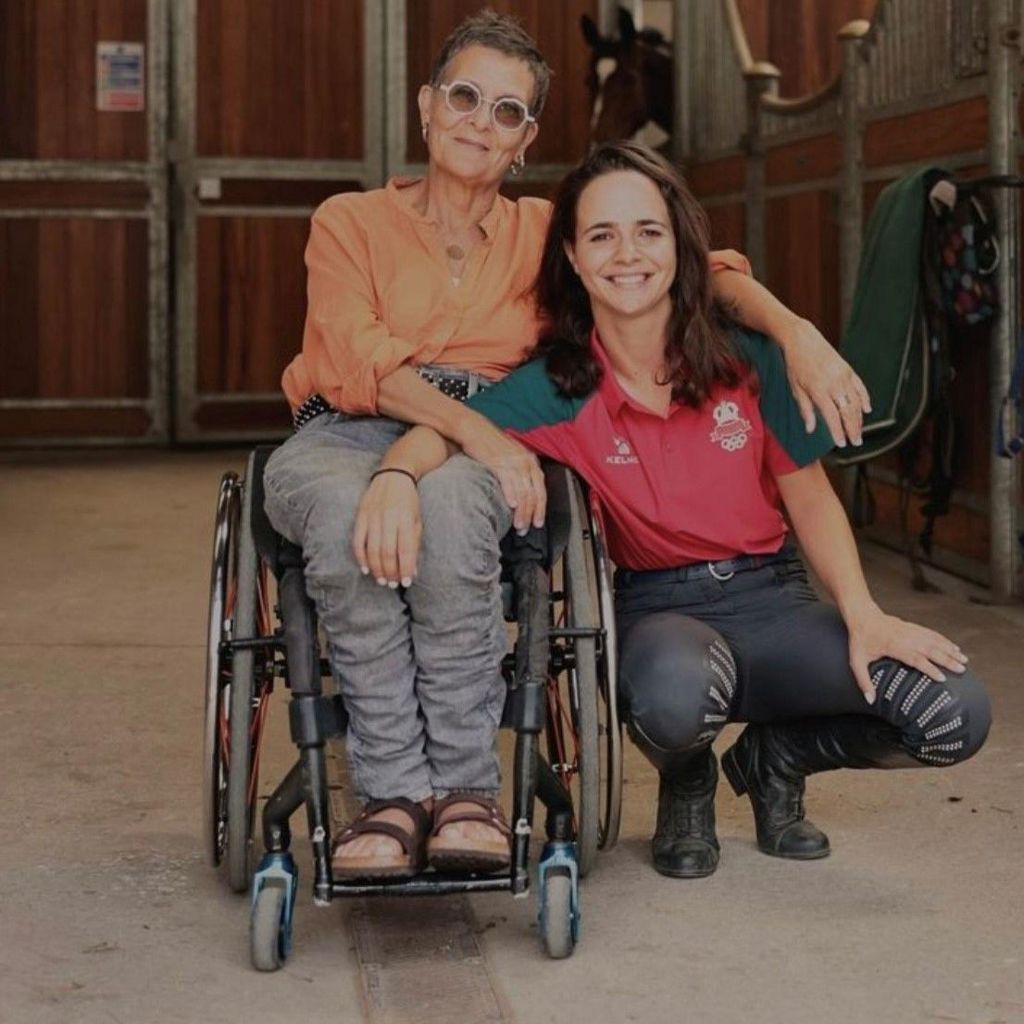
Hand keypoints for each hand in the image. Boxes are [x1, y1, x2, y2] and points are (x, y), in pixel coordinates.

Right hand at [352, 470, 421, 586]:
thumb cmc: (408, 501)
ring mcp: (373, 516)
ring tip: (381, 580)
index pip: (406, 548)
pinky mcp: (361, 515)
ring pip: (372, 548)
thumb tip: (412, 570)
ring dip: (376, 568)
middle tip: (392, 584)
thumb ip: (414, 543)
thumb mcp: (416, 519)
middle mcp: (389, 517)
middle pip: (388, 551)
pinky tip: (365, 568)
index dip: (406, 568)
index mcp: (405, 518)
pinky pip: (358, 540)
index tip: (406, 582)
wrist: (394, 474)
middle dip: (390, 571)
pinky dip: (360, 557)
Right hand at [456, 416, 546, 532]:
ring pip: (523, 491)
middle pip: (534, 494)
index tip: (538, 523)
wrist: (473, 428)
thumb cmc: (489, 444)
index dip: (540, 509)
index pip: (541, 489)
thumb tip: (520, 493)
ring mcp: (513, 461)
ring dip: (522, 511)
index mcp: (530, 461)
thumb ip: (518, 472)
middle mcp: (525, 461)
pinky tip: (511, 506)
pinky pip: (508, 481)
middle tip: (526, 529)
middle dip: (531, 514)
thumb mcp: (510, 456)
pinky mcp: (499, 461)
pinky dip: (511, 495)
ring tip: (518, 525)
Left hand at [779, 318, 870, 447]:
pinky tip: (866, 411)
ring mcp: (843, 376)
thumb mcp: (795, 388)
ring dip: (859, 419)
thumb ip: (805, 409)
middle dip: (853, 429)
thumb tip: (811, 429)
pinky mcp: (848, 369)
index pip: (832, 416)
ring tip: (858, 432)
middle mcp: (834, 383)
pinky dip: (865, 399)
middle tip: (855, 442)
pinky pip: (860, 387)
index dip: (838, 432)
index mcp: (818, 390)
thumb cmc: (795, 365)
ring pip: (856, 402)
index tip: (841, 444)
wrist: (802, 339)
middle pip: (848, 411)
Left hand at [847, 607, 967, 702]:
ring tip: (964, 660)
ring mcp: (910, 630)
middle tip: (962, 670)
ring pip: (934, 640)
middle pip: (930, 649)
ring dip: (950, 650)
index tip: (942, 678)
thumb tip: (870, 700)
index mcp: (893, 646)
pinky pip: (932, 634)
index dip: (929, 668)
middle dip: (947, 659)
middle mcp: (905, 637)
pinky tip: (954, 647)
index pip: (915, 658)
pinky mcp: (913, 627)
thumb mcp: (856, 661)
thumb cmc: (859, 639)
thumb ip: (863, 681)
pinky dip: (944, 640)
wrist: (862, 615)